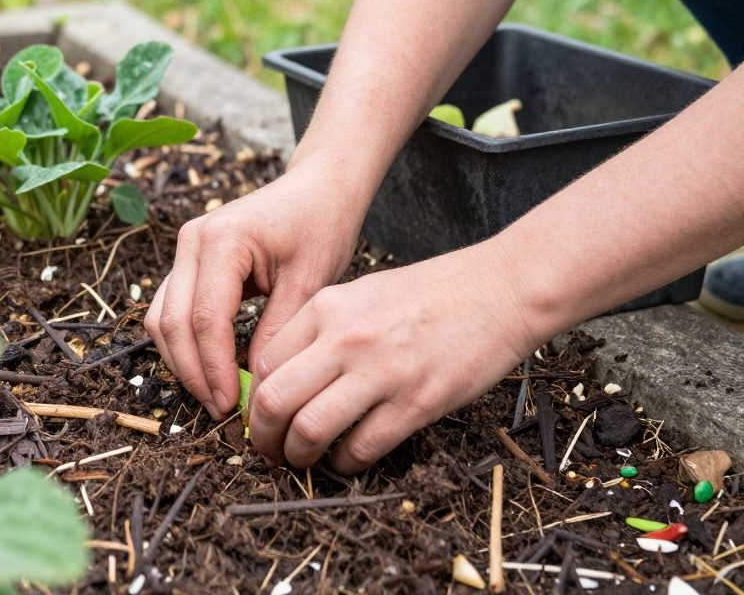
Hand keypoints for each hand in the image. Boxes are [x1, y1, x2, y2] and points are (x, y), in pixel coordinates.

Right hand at [144, 157, 364, 417]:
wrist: (317, 188)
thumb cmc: (320, 225)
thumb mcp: (310, 281)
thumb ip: (278, 331)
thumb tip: (257, 384)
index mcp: (223, 240)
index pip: (205, 318)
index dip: (214, 367)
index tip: (233, 405)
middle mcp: (192, 241)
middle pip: (172, 321)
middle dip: (193, 372)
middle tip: (221, 411)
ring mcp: (185, 249)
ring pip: (161, 319)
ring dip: (182, 362)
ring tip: (215, 397)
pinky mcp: (189, 261)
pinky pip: (171, 309)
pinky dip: (184, 343)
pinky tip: (211, 371)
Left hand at [248, 239, 539, 472]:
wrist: (499, 290)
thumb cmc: (430, 293)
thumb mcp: (361, 293)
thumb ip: (321, 328)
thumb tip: (284, 375)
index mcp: (327, 307)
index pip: (265, 364)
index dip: (255, 400)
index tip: (261, 417)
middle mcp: (345, 338)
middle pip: (274, 401)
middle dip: (263, 438)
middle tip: (269, 451)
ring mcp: (381, 371)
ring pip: (309, 431)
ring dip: (299, 456)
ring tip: (304, 460)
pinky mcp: (416, 402)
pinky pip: (361, 448)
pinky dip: (345, 463)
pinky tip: (348, 459)